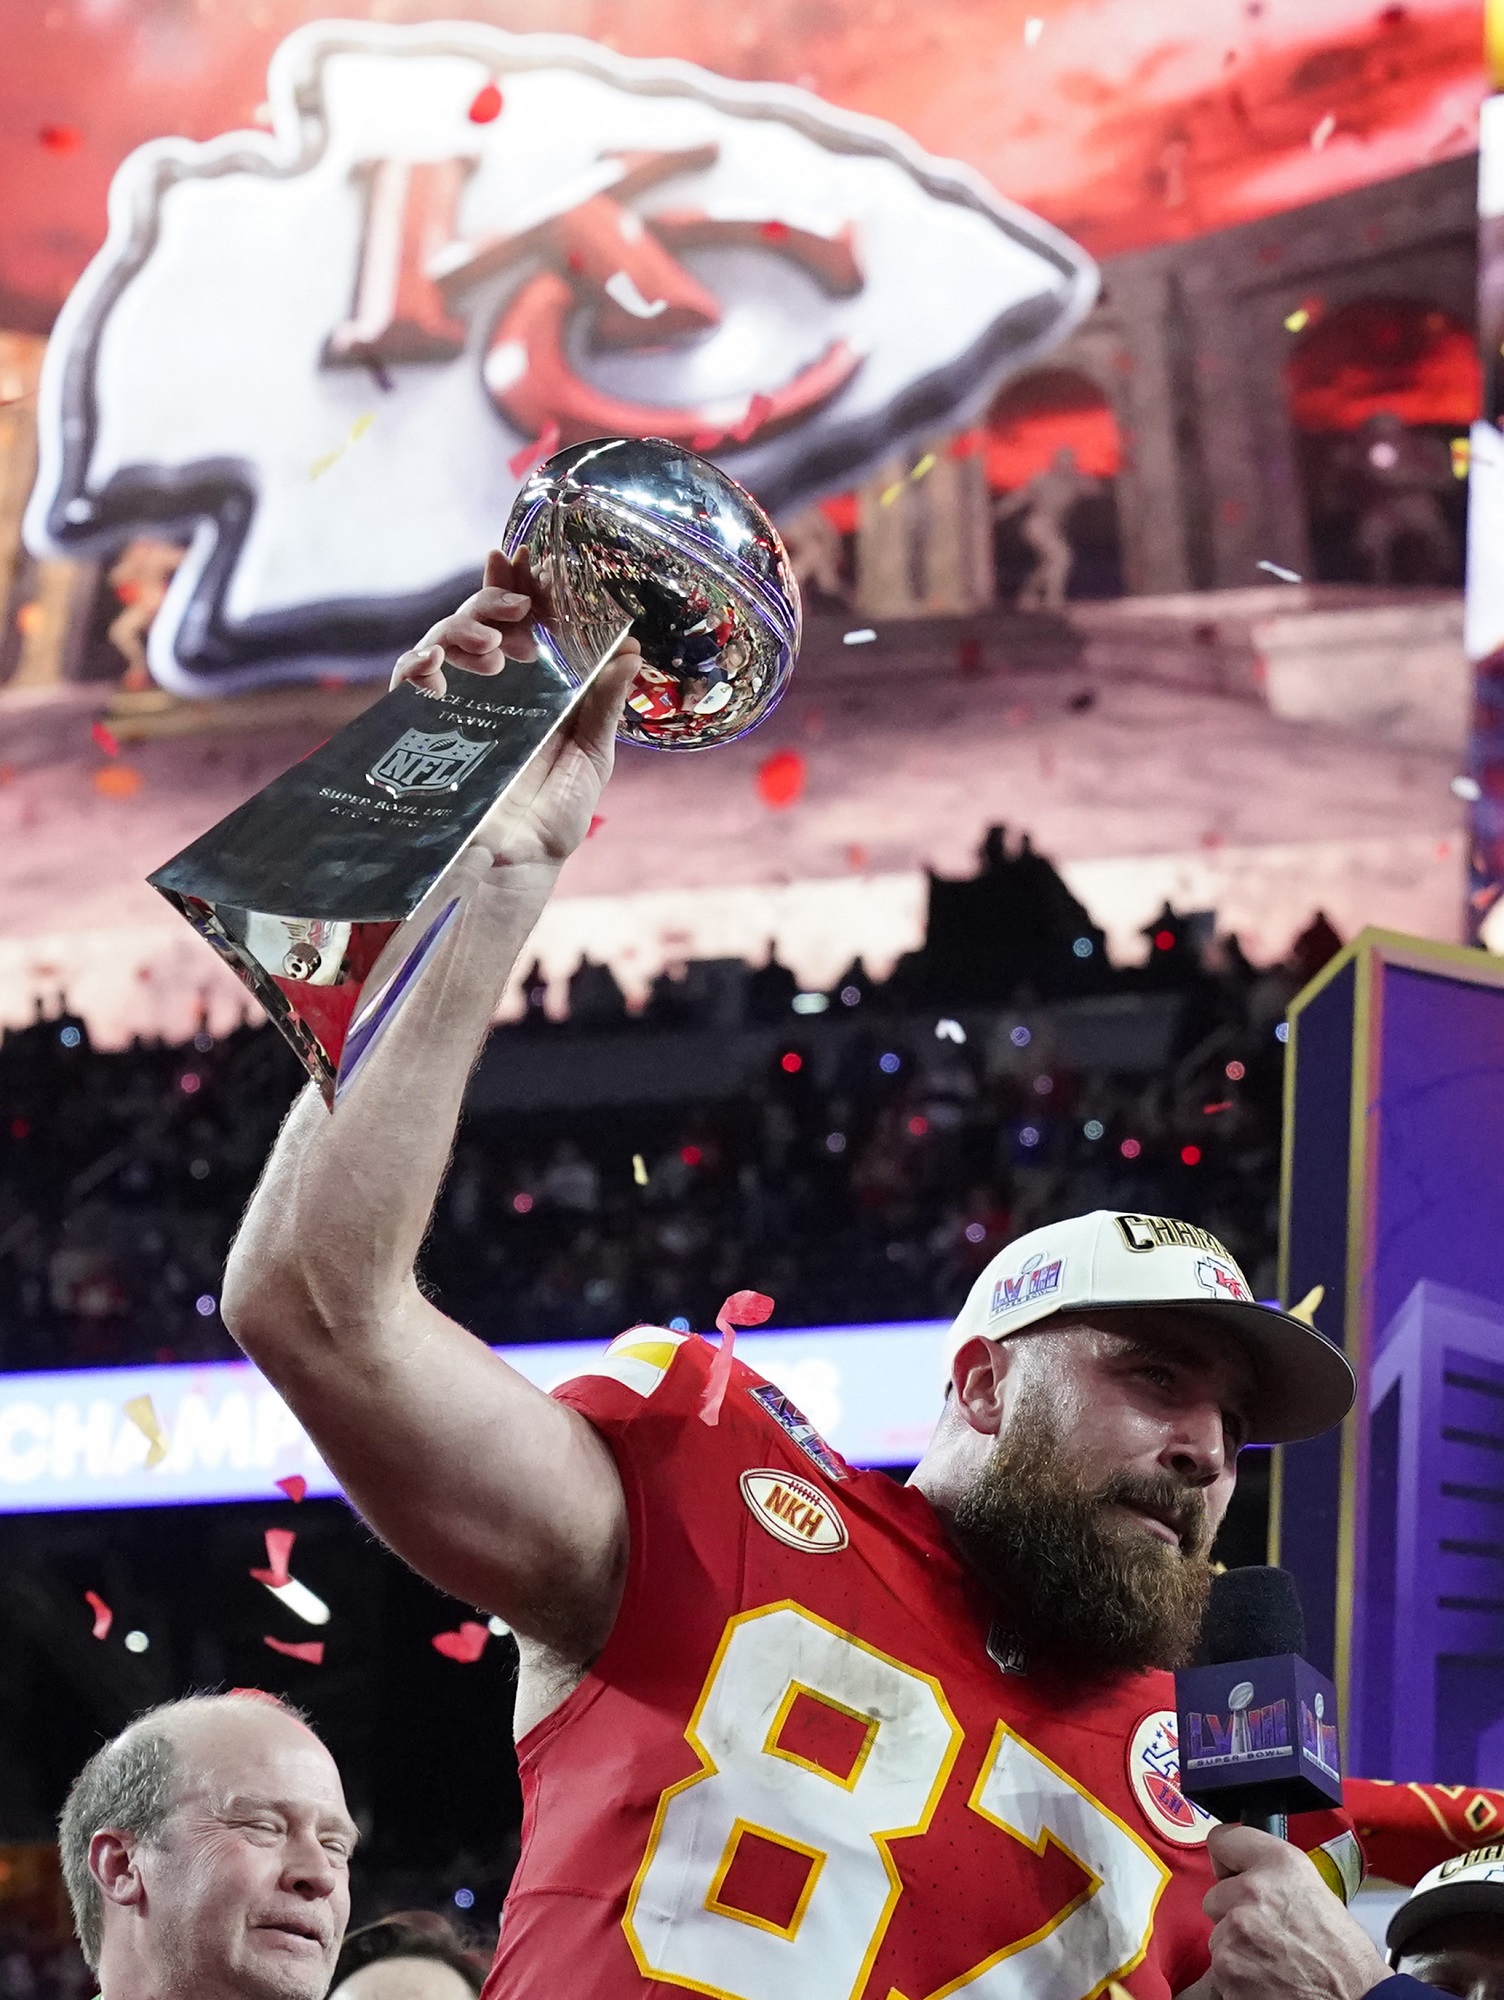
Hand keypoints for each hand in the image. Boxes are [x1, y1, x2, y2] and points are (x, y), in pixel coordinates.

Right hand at [391, 548, 641, 872]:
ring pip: (443, 640)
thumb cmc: (554, 817)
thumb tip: (630, 648)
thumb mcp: (591, 757)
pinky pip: (407, 680)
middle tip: (515, 601)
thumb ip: (605, 704)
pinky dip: (418, 663)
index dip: (522, 587)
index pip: (523, 623)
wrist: (516, 867)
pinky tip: (437, 665)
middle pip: (479, 620)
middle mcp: (490, 690)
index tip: (530, 557)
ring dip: (463, 628)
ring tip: (491, 646)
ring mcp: (453, 705)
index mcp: (533, 688)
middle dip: (491, 596)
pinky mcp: (420, 729)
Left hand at [1197, 1824, 1387, 1999]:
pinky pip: (1219, 1967)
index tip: (1232, 1872)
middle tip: (1269, 1931)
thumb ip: (1271, 1870)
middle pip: (1214, 1896)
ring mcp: (1236, 1932)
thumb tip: (1240, 1869)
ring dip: (1237, 1947)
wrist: (1357, 1999)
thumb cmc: (1342, 1953)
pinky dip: (1237, 1976)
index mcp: (1279, 1864)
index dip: (1228, 1860)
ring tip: (1274, 1959)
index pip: (1222, 1840)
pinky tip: (1266, 1979)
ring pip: (1217, 1935)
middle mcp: (1253, 1891)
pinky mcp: (1227, 1969)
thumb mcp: (1313, 1888)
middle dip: (1234, 1913)